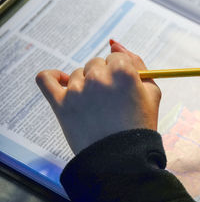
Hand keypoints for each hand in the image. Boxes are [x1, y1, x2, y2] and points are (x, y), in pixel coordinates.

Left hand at [36, 41, 160, 153]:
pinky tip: (62, 82)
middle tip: (110, 100)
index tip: (122, 87)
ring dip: (85, 84)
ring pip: (78, 73)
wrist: (121, 158)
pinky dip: (52, 76)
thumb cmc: (139, 125)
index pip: (117, 57)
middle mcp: (98, 76)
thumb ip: (138, 63)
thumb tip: (116, 43)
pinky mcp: (60, 103)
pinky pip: (46, 78)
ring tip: (95, 106)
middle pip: (97, 63)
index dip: (121, 72)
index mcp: (123, 71)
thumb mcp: (152, 92)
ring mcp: (77, 89)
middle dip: (104, 77)